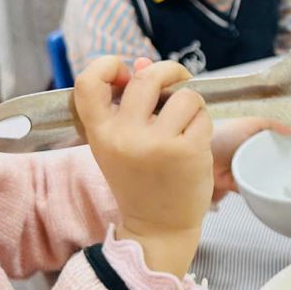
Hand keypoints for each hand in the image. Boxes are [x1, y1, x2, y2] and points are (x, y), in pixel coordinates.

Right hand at [73, 56, 212, 275]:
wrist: (157, 227)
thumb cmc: (140, 182)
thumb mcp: (121, 144)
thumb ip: (127, 104)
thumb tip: (143, 61)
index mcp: (100, 133)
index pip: (87, 82)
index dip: (106, 65)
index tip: (126, 72)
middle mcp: (125, 135)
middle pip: (147, 77)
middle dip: (168, 73)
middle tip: (176, 83)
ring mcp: (157, 143)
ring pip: (184, 95)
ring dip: (191, 103)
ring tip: (186, 124)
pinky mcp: (187, 151)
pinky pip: (202, 115)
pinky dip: (203, 123)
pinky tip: (195, 140)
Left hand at [210, 119, 290, 201]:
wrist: (203, 157)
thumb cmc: (223, 136)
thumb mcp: (250, 123)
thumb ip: (271, 124)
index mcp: (254, 141)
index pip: (276, 146)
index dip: (289, 151)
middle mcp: (251, 157)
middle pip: (273, 164)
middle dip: (284, 169)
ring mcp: (246, 172)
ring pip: (266, 179)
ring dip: (274, 182)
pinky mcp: (240, 186)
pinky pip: (255, 191)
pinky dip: (262, 193)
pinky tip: (275, 193)